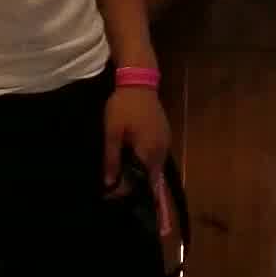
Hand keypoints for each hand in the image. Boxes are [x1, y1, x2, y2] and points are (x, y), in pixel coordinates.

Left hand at [104, 84, 178, 248]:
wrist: (139, 82)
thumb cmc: (123, 108)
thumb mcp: (112, 133)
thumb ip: (112, 159)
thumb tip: (109, 184)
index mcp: (148, 152)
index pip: (142, 182)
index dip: (126, 191)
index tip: (110, 194)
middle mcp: (161, 150)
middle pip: (151, 177)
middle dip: (135, 185)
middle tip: (115, 188)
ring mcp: (166, 142)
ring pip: (155, 167)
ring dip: (141, 174)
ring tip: (123, 176)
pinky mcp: (165, 134)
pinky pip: (157, 156)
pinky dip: (146, 162)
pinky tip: (134, 159)